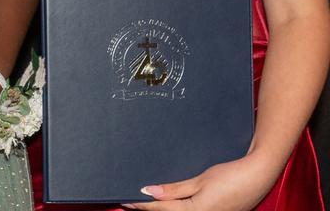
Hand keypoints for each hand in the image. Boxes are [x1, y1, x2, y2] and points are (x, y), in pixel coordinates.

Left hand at [122, 155, 275, 210]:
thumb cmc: (231, 175)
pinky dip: (176, 208)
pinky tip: (168, 203)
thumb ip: (174, 190)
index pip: (162, 209)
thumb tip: (150, 193)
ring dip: (163, 209)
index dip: (143, 205)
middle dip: (150, 210)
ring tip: (144, 203)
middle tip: (128, 203)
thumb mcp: (200, 181)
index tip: (125, 200)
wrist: (259, 176)